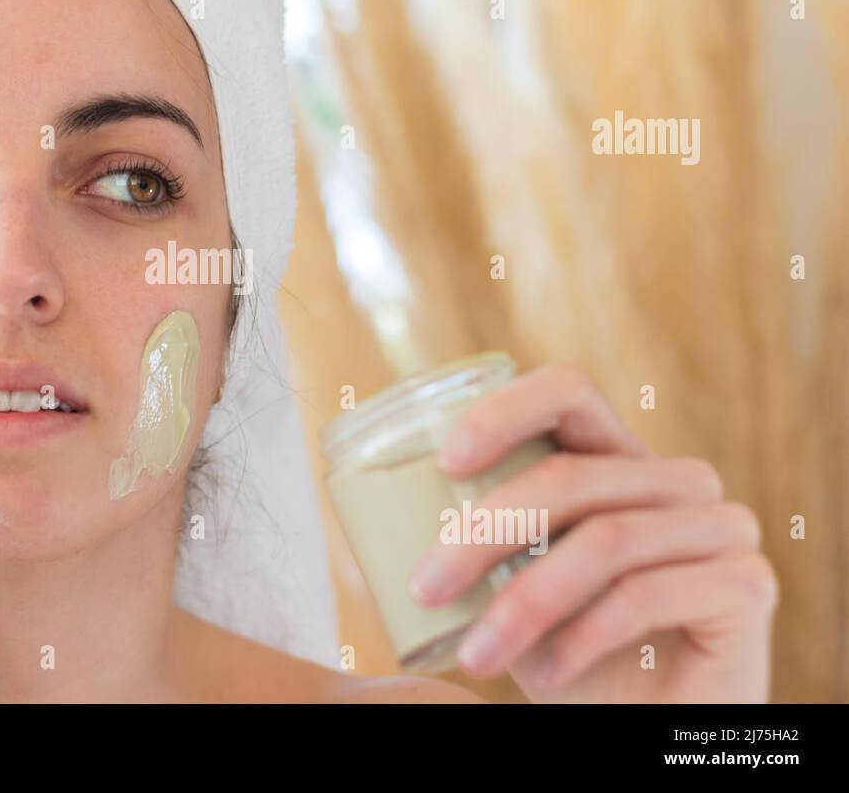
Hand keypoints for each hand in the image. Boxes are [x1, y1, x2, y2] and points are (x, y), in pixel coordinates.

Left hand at [407, 364, 777, 702]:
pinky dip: (580, 637)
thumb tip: (370, 510)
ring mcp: (720, 525)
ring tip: (476, 654)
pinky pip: (646, 594)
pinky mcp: (746, 583)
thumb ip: (477, 536)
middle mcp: (674, 479)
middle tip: (426, 586)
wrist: (650, 725)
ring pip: (603, 541)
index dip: (503, 411)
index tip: (444, 460)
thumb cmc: (569, 647)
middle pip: (571, 474)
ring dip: (522, 604)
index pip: (566, 391)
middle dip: (484, 532)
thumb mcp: (512, 582)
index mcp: (615, 458)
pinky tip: (545, 671)